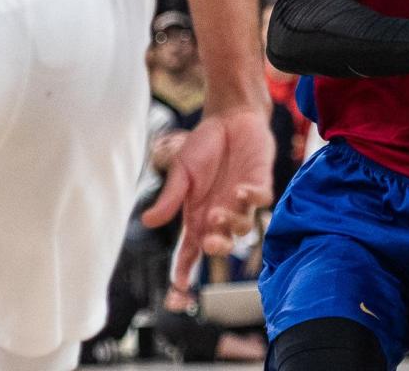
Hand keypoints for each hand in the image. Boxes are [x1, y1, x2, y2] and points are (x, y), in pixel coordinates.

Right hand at [139, 104, 272, 290]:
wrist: (230, 117)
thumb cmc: (203, 146)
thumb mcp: (181, 172)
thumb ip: (170, 198)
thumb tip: (147, 222)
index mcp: (197, 215)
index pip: (190, 251)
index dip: (184, 271)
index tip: (179, 290)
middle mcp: (220, 214)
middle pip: (219, 245)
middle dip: (217, 249)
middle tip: (211, 242)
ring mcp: (241, 202)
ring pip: (242, 229)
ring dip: (231, 224)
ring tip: (220, 210)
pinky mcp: (260, 185)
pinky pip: (261, 202)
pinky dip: (254, 201)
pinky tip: (243, 190)